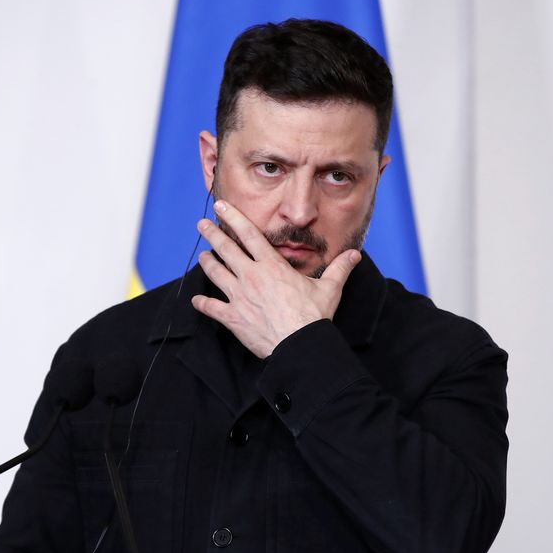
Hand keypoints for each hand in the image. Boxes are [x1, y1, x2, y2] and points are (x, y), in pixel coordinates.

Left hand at [191, 199, 361, 357]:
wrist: (299, 346)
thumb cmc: (314, 317)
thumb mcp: (330, 289)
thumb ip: (339, 268)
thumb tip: (355, 255)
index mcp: (272, 266)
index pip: (249, 234)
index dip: (233, 217)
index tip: (221, 206)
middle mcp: (251, 276)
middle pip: (226, 249)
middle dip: (213, 234)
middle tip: (202, 224)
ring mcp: (239, 297)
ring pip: (216, 273)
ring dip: (207, 263)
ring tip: (203, 255)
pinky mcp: (233, 318)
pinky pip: (212, 308)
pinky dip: (203, 303)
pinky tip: (197, 300)